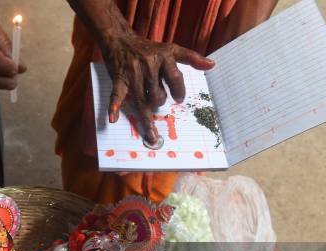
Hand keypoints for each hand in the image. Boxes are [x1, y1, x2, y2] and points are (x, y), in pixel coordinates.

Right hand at [100, 33, 214, 144]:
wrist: (120, 40)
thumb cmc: (147, 48)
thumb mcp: (170, 49)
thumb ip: (191, 58)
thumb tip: (212, 65)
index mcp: (164, 57)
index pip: (176, 79)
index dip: (179, 92)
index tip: (179, 99)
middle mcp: (149, 65)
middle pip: (158, 95)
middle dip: (159, 102)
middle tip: (158, 103)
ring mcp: (133, 74)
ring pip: (142, 101)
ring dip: (146, 119)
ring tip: (152, 136)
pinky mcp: (119, 79)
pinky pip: (117, 95)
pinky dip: (114, 106)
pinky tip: (113, 119)